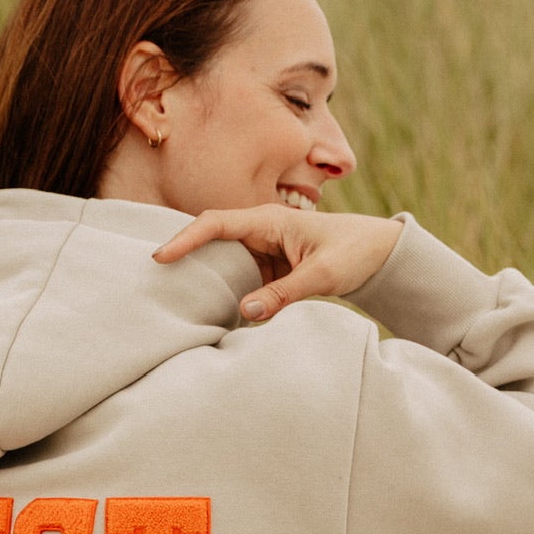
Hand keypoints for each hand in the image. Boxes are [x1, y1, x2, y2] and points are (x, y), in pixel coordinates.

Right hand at [153, 207, 402, 321]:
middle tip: (154, 281)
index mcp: (269, 220)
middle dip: (184, 257)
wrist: (380, 253)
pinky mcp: (270, 269)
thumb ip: (284, 294)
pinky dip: (227, 294)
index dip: (185, 238)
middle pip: (211, 241)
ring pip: (224, 264)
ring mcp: (264, 251)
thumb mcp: (321, 275)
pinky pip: (241, 280)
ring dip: (205, 279)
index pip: (216, 223)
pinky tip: (213, 312)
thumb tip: (245, 312)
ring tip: (175, 299)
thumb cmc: (354, 252)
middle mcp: (261, 231)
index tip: (161, 257)